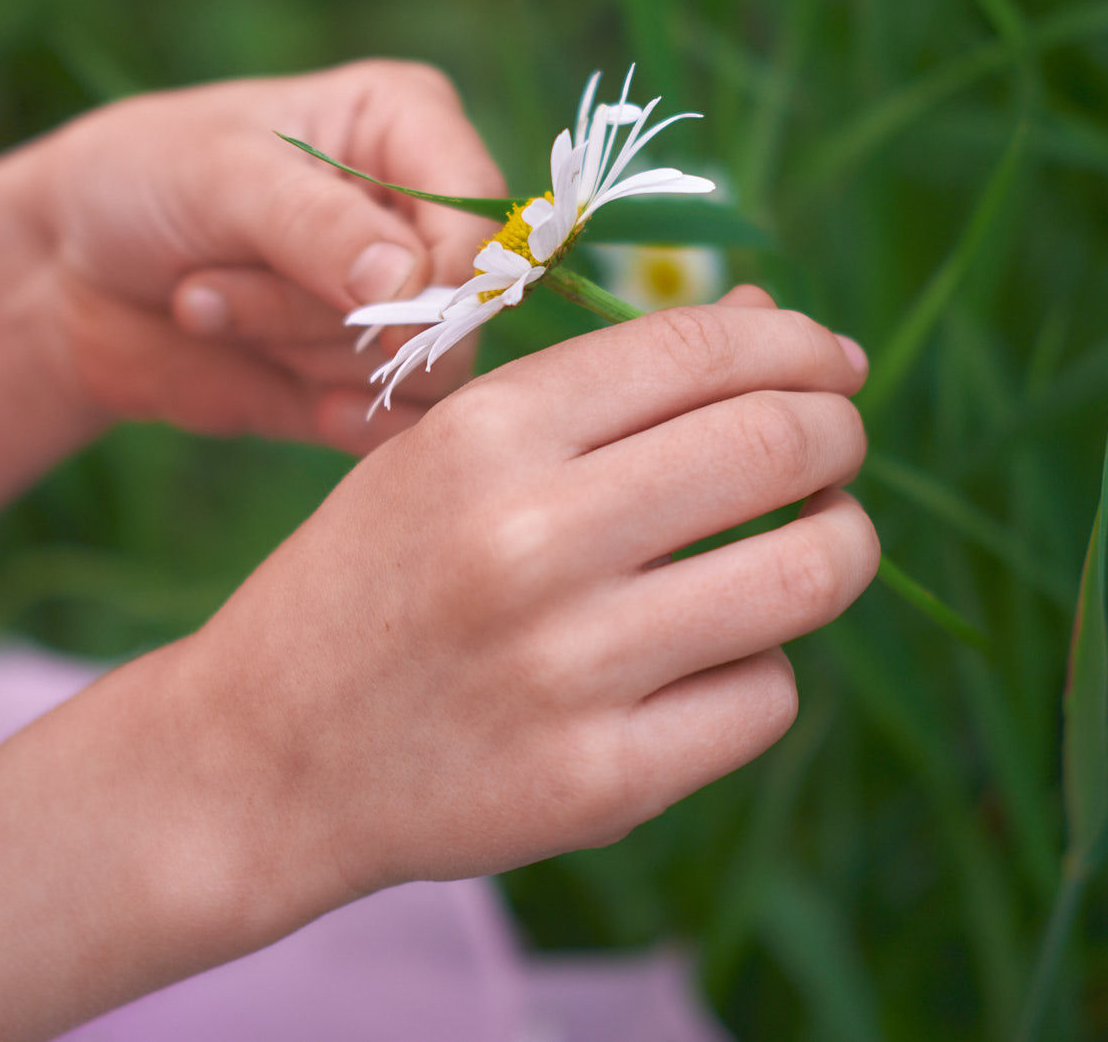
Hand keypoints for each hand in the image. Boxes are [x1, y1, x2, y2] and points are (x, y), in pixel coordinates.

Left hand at [18, 60, 507, 451]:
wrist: (64, 275)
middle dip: (330, 315)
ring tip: (204, 304)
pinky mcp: (367, 380)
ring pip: (417, 367)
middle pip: (454, 306)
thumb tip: (416, 287)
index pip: (481, 214)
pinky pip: (404, 422)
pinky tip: (298, 405)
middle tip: (212, 285)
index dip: (448, 273)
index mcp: (409, 128)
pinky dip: (352, 421)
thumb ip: (321, 228)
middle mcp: (422, 217)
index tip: (373, 305)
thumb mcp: (221, 178)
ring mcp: (398, 305)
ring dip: (297, 350)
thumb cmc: (143, 179)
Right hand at [182, 287, 877, 893]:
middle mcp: (530, 541)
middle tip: (833, 448)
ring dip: (841, 544)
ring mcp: (568, 670)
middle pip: (779, 445)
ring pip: (808, 574)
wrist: (266, 755)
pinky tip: (709, 660)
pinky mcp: (600, 783)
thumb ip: (603, 386)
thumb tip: (770, 323)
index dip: (797, 343)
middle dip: (839, 432)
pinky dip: (761, 669)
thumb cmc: (375, 579)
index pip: (700, 348)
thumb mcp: (448, 450)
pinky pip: (765, 698)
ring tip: (814, 541)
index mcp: (486, 436)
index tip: (828, 362)